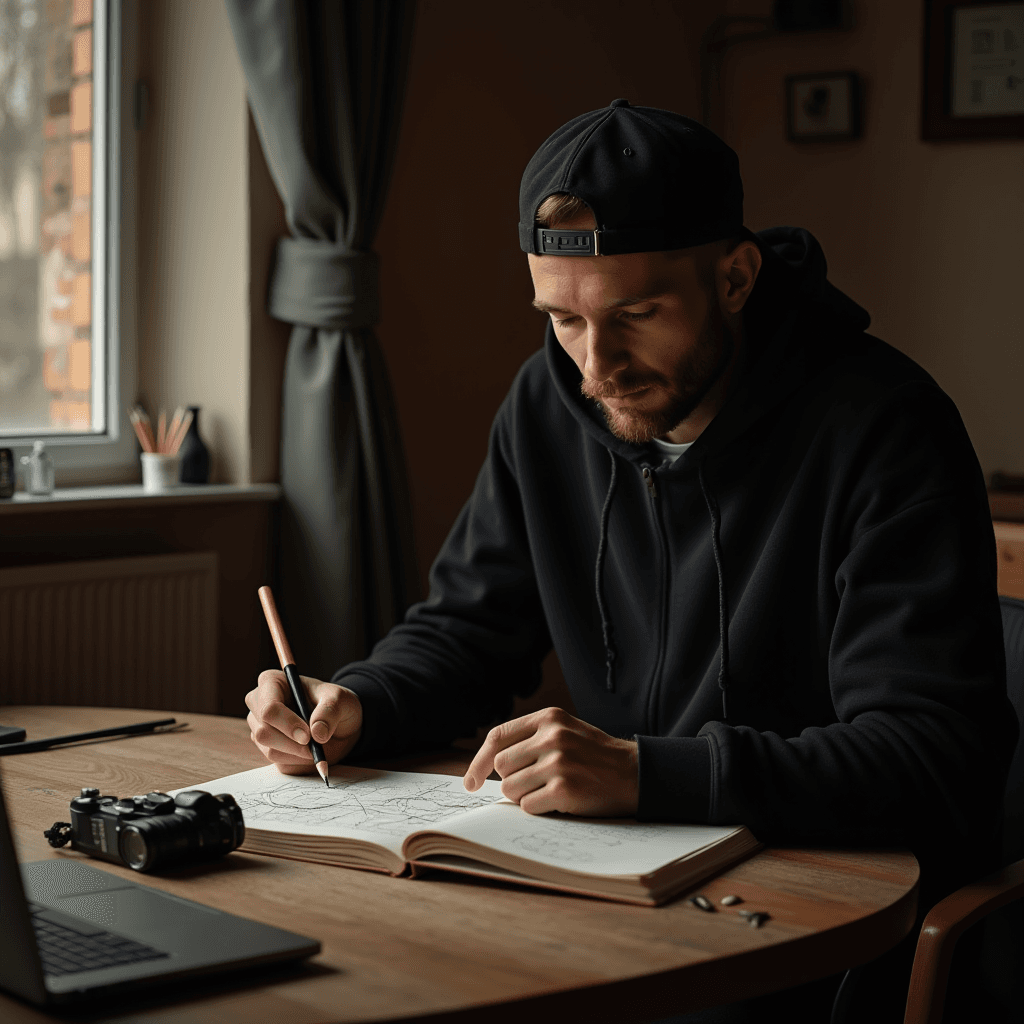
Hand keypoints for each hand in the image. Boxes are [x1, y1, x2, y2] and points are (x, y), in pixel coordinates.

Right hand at [245, 670, 362, 774]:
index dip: (287, 724)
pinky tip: (309, 751)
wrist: (339, 723)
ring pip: (269, 750)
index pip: (269, 708)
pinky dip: (297, 761)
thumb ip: (330, 711)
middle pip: (263, 732)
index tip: (307, 736)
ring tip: (316, 745)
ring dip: (297, 753)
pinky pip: (278, 762)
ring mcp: (259, 727)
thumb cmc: (334, 703)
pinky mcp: (266, 747)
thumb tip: (317, 732)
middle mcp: (259, 704)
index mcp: (272, 682)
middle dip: (291, 743)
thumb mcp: (340, 699)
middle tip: (314, 745)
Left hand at [463, 707, 637, 816]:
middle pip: (501, 766)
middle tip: (534, 784)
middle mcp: (552, 736)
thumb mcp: (566, 730)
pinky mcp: (564, 788)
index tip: (472, 782)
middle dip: (510, 781)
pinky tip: (560, 801)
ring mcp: (558, 762)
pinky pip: (528, 806)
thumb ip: (531, 738)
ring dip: (525, 796)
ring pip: (511, 788)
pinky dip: (539, 808)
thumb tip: (488, 764)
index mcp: (549, 718)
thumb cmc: (595, 756)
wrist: (635, 773)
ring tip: (550, 790)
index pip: (498, 737)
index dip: (479, 761)